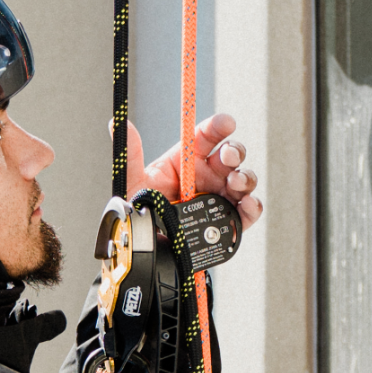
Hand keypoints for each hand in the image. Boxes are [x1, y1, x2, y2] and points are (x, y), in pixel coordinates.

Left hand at [123, 113, 263, 229]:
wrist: (148, 250)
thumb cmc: (143, 213)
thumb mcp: (135, 183)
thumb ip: (132, 154)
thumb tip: (117, 122)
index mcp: (186, 161)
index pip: (205, 137)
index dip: (217, 127)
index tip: (225, 123)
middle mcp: (207, 176)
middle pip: (230, 156)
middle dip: (234, 151)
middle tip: (228, 156)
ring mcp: (220, 198)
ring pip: (243, 180)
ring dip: (245, 177)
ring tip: (235, 182)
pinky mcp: (229, 222)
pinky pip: (248, 212)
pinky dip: (253, 206)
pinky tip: (248, 203)